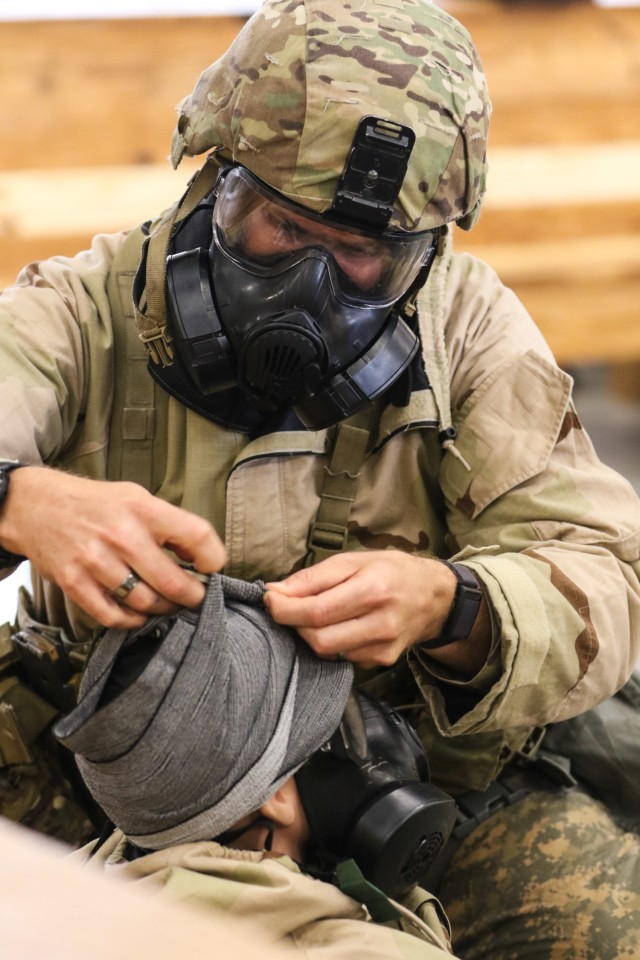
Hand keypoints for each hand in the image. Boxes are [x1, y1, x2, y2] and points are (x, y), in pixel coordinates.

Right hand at [0, 466, 225, 628]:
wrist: (38, 507)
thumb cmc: (96, 505)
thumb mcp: (137, 498)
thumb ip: (169, 524)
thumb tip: (203, 558)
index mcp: (142, 509)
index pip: (196, 536)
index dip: (213, 558)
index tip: (211, 568)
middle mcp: (121, 535)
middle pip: (172, 582)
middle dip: (192, 596)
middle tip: (195, 597)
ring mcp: (96, 561)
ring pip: (145, 602)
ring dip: (163, 608)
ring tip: (167, 603)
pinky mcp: (75, 583)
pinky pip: (113, 616)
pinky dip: (132, 620)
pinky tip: (139, 612)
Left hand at [264, 551, 456, 667]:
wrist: (434, 596)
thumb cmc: (391, 571)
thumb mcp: (354, 560)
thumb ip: (314, 577)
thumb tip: (275, 591)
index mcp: (373, 590)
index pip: (317, 611)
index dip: (285, 609)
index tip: (269, 598)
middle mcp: (381, 623)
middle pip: (319, 639)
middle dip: (294, 625)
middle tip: (287, 607)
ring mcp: (383, 647)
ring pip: (328, 652)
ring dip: (311, 634)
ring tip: (314, 614)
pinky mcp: (382, 661)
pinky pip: (342, 657)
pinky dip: (331, 642)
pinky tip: (337, 626)